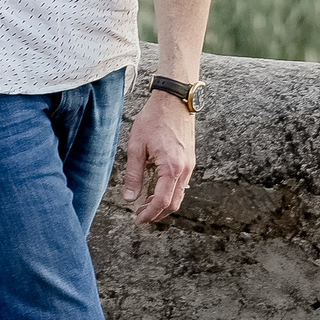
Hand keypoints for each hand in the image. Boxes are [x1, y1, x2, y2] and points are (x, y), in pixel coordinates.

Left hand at [120, 88, 195, 223]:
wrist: (174, 100)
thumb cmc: (154, 119)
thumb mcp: (136, 146)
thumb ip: (133, 174)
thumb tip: (129, 197)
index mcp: (171, 167)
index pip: (162, 201)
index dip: (150, 214)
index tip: (138, 219)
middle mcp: (185, 169)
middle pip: (174, 203)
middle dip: (157, 213)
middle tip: (140, 215)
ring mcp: (190, 165)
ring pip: (179, 195)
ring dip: (164, 203)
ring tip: (145, 203)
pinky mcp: (189, 160)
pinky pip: (181, 184)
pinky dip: (170, 192)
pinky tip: (156, 189)